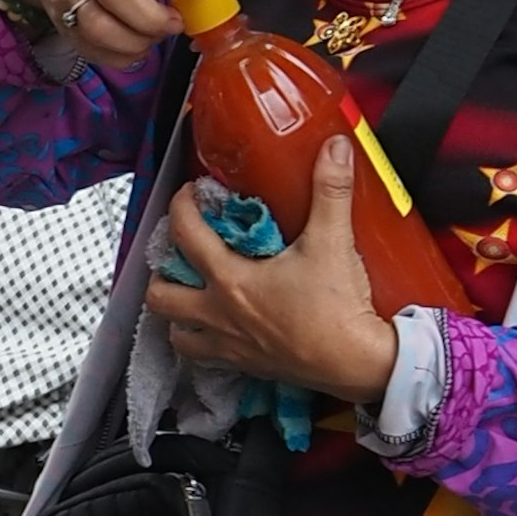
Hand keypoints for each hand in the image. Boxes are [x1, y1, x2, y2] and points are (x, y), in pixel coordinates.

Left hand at [147, 136, 398, 404]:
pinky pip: (205, 360)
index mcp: (230, 280)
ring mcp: (228, 345)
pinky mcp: (245, 368)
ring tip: (190, 296)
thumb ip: (330, 191)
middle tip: (179, 256)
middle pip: (161, 295)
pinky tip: (217, 331)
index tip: (189, 195)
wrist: (356, 363)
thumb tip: (334, 148)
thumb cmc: (337, 307)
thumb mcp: (332, 242)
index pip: (185, 235)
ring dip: (175, 315)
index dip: (181, 207)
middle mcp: (219, 314)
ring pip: (176, 334)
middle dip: (160, 273)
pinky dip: (201, 344)